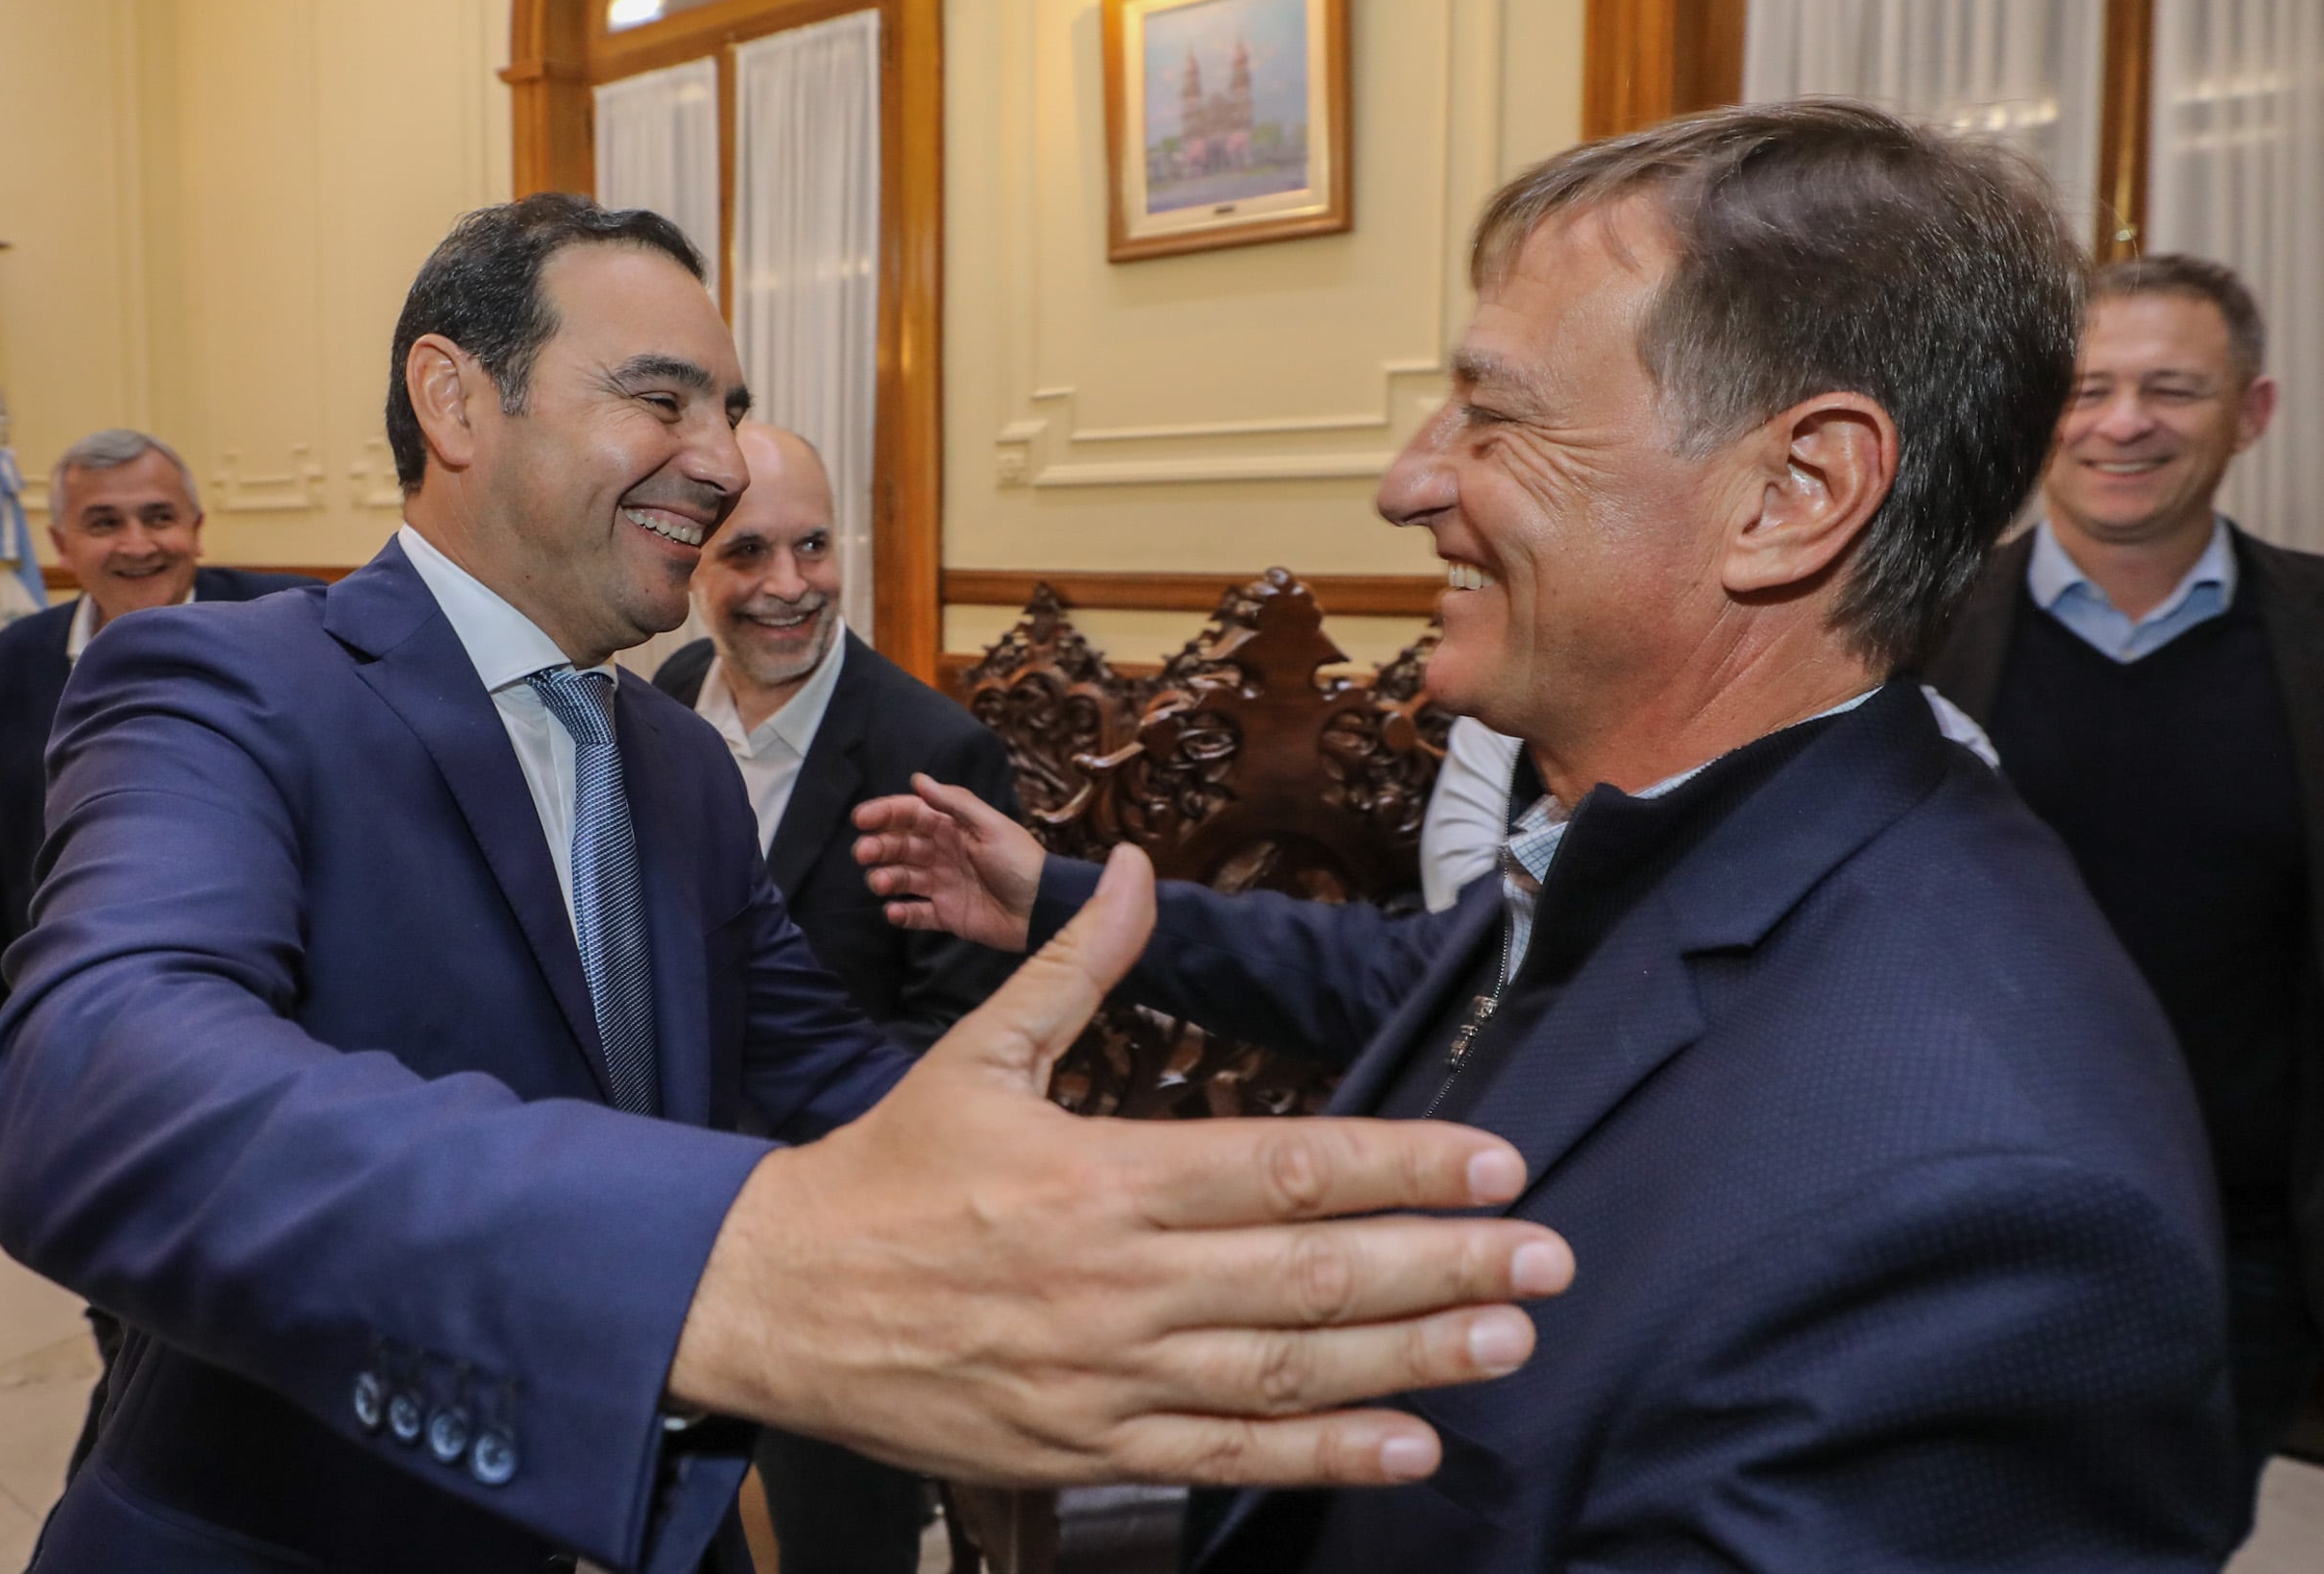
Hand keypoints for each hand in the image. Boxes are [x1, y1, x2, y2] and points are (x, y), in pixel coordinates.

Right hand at [670, 845, 1572, 1488]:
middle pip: (1313, 1274)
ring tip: (1510, 1341)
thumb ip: (1079, 967)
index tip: (1496, 1162)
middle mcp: (1119, 1280)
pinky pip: (1226, 1458)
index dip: (1402, 1164)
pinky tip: (1409, 1446)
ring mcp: (1108, 1375)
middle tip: (1548, 1258)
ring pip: (1287, 1370)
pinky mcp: (1089, 1448)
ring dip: (1412, 1359)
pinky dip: (1323, 1456)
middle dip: (1445, 1263)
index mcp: (1102, 1173)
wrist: (774, 1303)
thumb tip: (1138, 866)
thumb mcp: (975, 1053)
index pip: (1285, 1167)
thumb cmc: (885, 1173)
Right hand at [853, 773, 1045, 950]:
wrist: (1044, 909)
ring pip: (903, 878)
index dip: (885, 814)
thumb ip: (955, 804)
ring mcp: (944, 885)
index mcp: (954, 828)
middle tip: (864, 853)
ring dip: (886, 878)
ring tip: (880, 882)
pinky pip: (917, 914)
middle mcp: (944, 854)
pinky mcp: (948, 915)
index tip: (861, 819)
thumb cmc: (1021, 863)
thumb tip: (917, 779)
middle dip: (879, 847)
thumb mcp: (992, 827)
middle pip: (901, 845)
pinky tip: (894, 912)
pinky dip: (902, 914)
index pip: (911, 815)